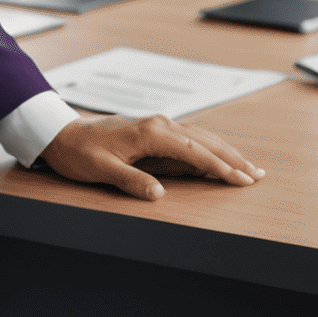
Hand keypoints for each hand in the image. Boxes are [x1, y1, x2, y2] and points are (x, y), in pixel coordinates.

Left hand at [40, 114, 265, 200]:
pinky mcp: (150, 129)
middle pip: (203, 141)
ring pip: (197, 137)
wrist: (60, 133)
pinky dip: (205, 147)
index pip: (194, 151)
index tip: (243, 180)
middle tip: (257, 175)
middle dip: (231, 157)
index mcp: (148, 133)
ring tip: (246, 166)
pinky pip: (186, 137)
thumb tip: (159, 193)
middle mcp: (156, 124)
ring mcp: (154, 124)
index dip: (220, 166)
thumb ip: (131, 180)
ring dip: (222, 150)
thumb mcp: (101, 170)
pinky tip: (215, 156)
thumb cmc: (79, 152)